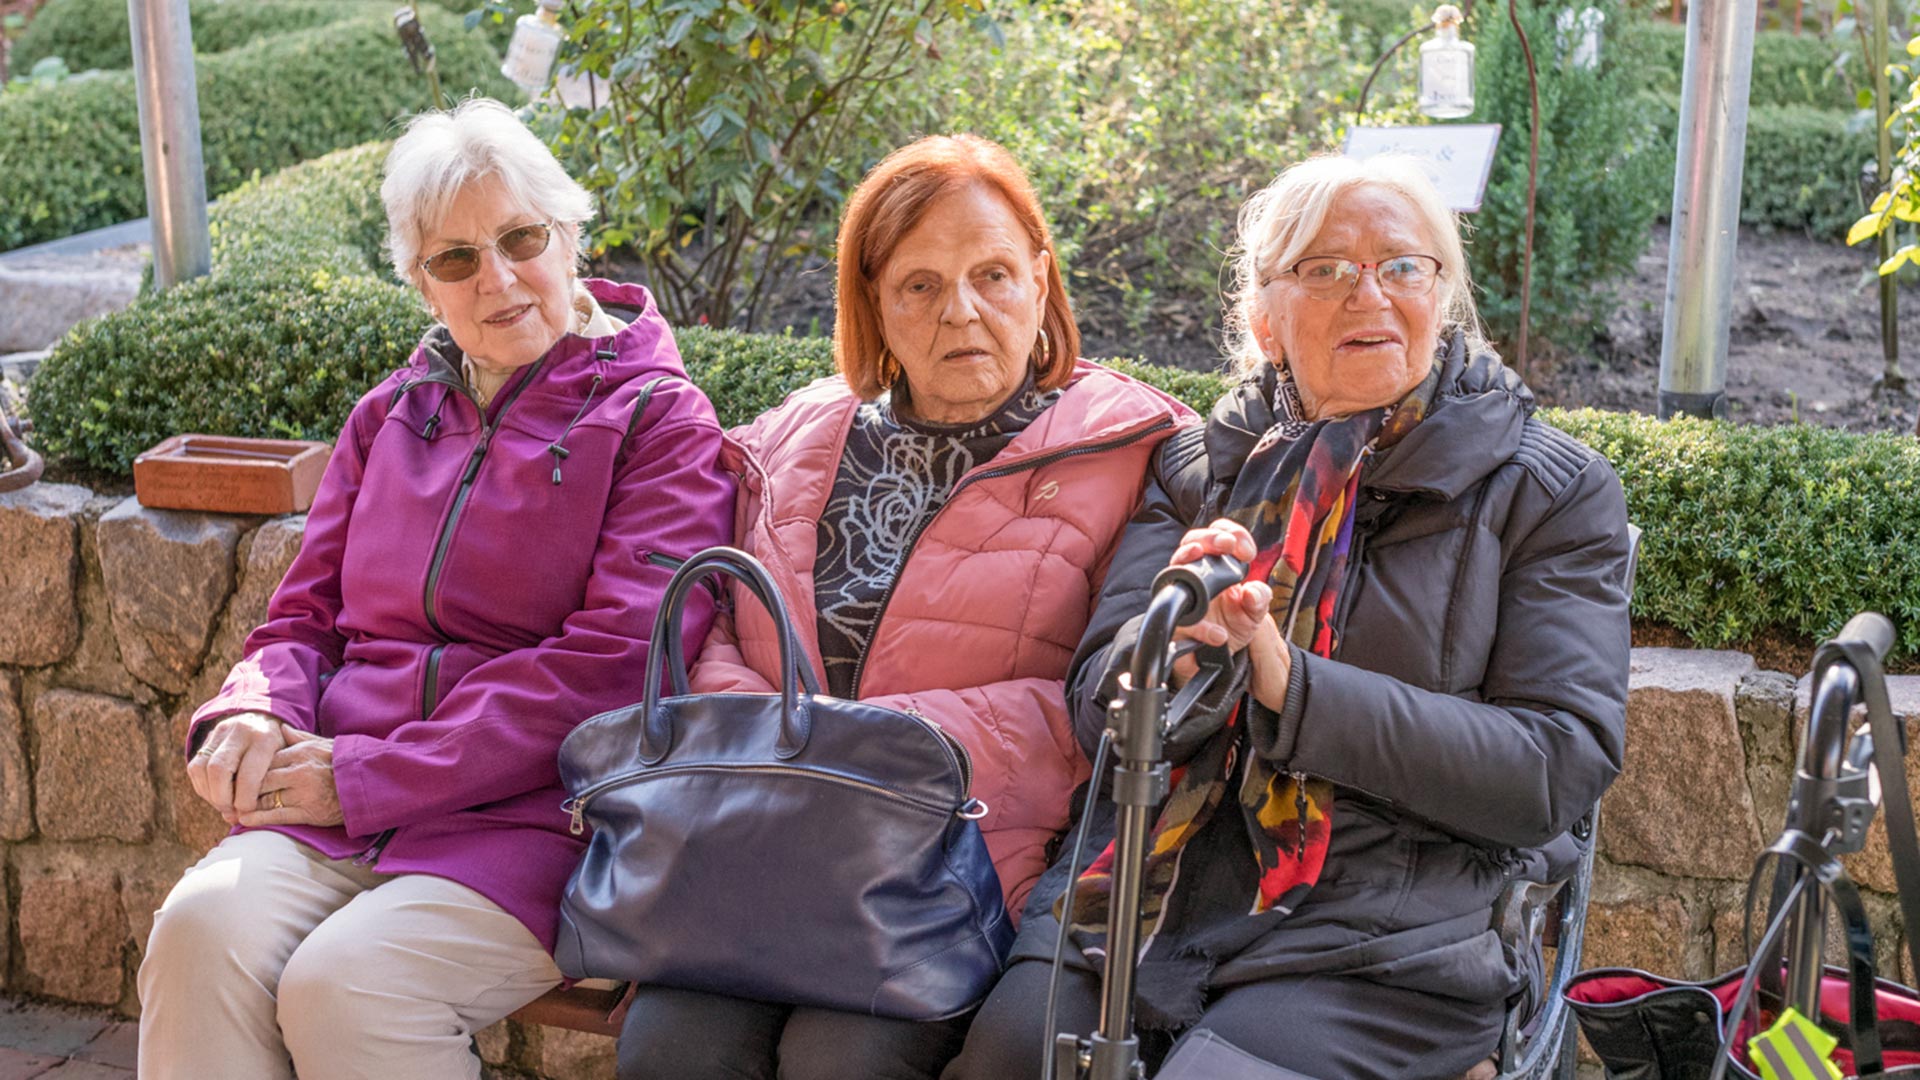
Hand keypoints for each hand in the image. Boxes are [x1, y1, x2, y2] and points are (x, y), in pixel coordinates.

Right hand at [187, 712, 286, 825]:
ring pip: (202, 768)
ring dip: (210, 795)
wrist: (266, 719)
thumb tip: (242, 817)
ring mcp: (220, 732)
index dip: (244, 798)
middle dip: (222, 798)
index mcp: (265, 738)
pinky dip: (203, 787)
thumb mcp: (285, 762)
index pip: (248, 774)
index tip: (247, 811)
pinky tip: (216, 796)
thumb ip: (270, 786)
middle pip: (218, 769)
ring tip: (224, 807)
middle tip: (231, 813)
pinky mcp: (207, 738)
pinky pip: (195, 767)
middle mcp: (240, 731)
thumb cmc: (280, 749)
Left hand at [238, 726, 342, 827]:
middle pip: (259, 780)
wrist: (368, 785)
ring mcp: (303, 793)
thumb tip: (281, 728)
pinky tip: (245, 820)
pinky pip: (277, 815)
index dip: (246, 770)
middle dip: (242, 789)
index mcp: (301, 753)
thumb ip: (299, 738)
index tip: (235, 776)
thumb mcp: (323, 744)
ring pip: (265, 799)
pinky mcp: (308, 812)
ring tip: (232, 810)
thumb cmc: (344, 763)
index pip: (263, 761)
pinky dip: (258, 819)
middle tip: (228, 795)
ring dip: (246, 806)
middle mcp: (299, 772)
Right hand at [1167, 520, 1291, 706]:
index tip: (1246, 550)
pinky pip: (1180, 620)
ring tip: (1203, 555)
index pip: (1218, 536)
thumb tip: (1253, 591)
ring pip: (1174, 568)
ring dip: (1188, 558)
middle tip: (1226, 545)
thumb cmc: (1232, 625)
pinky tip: (1217, 633)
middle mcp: (1194, 575)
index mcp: (1217, 566)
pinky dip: (1199, 627)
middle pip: (1191, 542)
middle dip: (1208, 538)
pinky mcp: (1174, 624)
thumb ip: (1259, 599)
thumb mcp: (1254, 613)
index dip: (1231, 534)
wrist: (1219, 657)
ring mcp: (1180, 595)